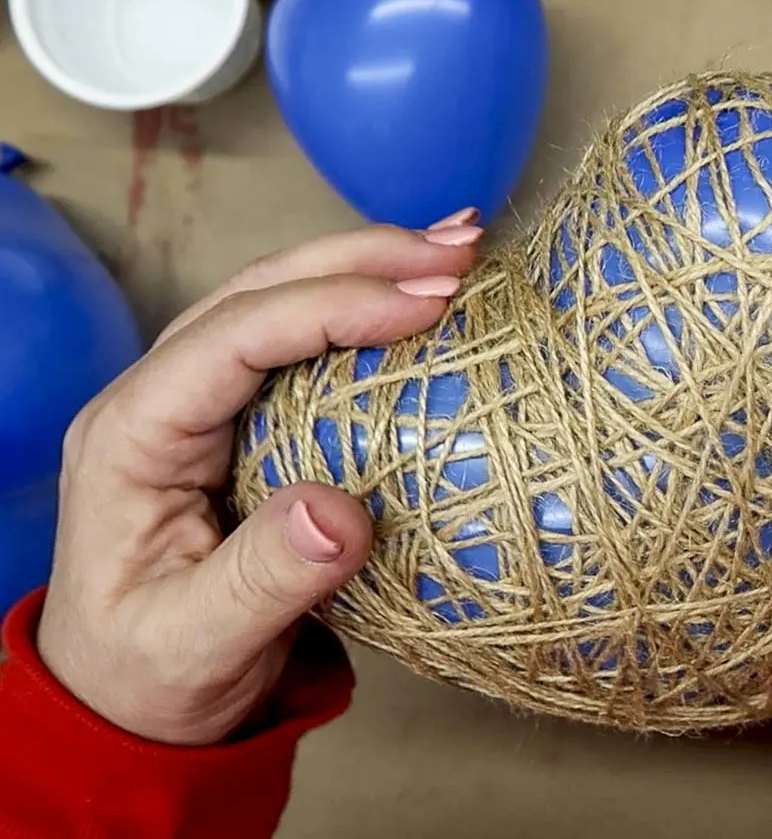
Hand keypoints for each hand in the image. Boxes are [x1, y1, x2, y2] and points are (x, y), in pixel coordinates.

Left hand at [35, 211, 483, 745]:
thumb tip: (344, 512)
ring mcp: (201, 404)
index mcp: (131, 436)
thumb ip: (264, 581)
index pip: (232, 338)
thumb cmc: (153, 675)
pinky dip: (368, 313)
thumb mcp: (197, 645)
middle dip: (361, 260)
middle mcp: (160, 398)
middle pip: (258, 292)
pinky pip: (306, 347)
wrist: (131, 700)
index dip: (330, 307)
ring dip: (369, 268)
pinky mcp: (244, 420)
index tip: (425, 306)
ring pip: (282, 301)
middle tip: (460, 252)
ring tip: (458, 250)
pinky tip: (421, 300)